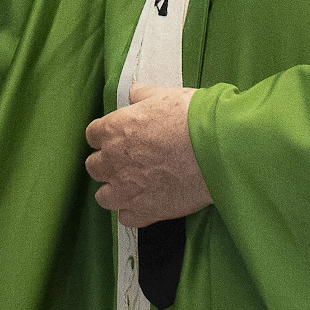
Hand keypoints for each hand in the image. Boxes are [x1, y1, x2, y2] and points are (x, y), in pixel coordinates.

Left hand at [85, 83, 211, 227]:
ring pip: (104, 197)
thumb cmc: (191, 119)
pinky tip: (147, 202)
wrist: (216, 149)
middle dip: (108, 164)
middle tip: (128, 161)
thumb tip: (134, 92)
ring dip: (115, 191)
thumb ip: (143, 95)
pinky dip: (134, 212)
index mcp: (114, 130)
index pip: (92, 135)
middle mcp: (114, 161)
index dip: (106, 136)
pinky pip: (126, 218)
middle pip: (94, 167)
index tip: (118, 137)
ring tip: (134, 186)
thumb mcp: (164, 96)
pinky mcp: (145, 211)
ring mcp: (127, 189)